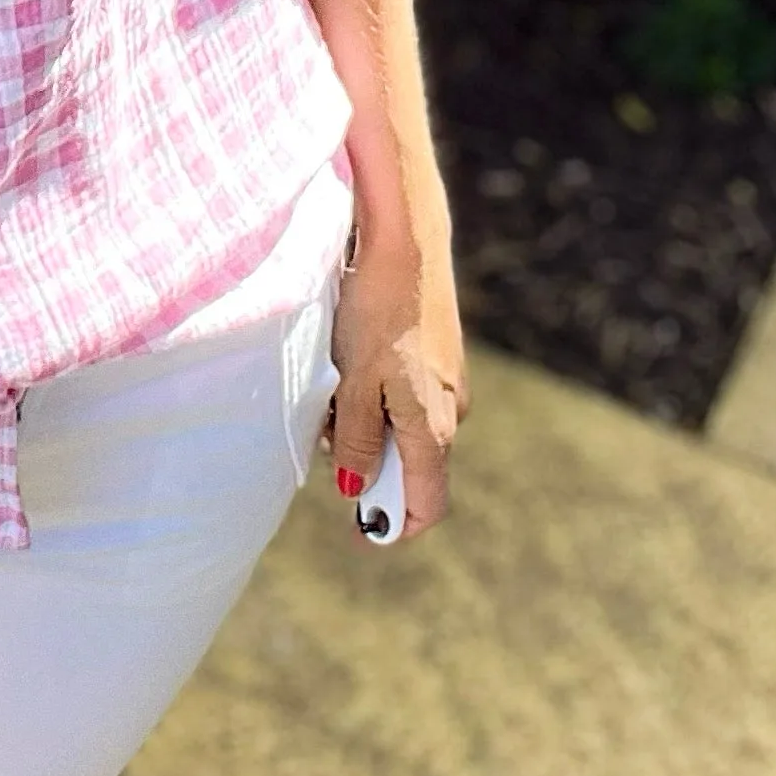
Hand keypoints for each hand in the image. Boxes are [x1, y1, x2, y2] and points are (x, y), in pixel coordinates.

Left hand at [327, 220, 467, 542]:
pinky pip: (405, 396)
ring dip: (366, 426)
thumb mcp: (354, 383)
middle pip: (412, 466)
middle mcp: (451, 410)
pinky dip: (374, 396)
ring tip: (331, 391)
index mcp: (434, 427)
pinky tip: (348, 365)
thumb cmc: (376, 312)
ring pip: (404, 428)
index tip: (362, 533)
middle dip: (367, 465)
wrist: (406, 242)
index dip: (396, 526)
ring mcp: (447, 381)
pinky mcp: (438, 354)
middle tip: (324, 438)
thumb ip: (355, 439)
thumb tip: (354, 487)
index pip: (428, 503)